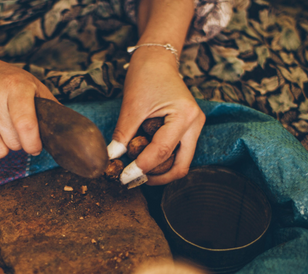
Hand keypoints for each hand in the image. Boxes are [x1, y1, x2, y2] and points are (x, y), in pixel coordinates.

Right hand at [0, 44, 57, 159]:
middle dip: (19, 142)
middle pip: (13, 143)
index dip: (33, 144)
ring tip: (1, 131)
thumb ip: (50, 108)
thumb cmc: (8, 83)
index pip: (25, 126)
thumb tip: (65, 133)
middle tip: (15, 129)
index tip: (35, 147)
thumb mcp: (33, 86)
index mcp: (15, 86)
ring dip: (3, 147)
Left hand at [110, 48, 204, 184]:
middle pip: (180, 166)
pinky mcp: (189, 130)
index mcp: (184, 115)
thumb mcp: (131, 106)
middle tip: (134, 180)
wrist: (157, 60)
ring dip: (160, 171)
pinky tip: (144, 159)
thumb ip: (123, 134)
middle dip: (157, 177)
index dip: (141, 168)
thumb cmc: (146, 76)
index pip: (161, 152)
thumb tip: (112, 158)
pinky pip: (178, 154)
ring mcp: (195, 128)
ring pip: (181, 162)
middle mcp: (195, 124)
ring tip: (137, 169)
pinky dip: (162, 161)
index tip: (123, 177)